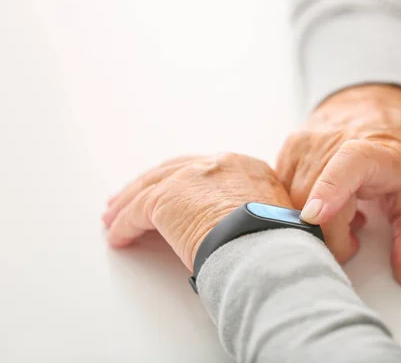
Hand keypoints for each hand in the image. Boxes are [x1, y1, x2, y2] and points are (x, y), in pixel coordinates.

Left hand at [102, 154, 292, 270]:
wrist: (265, 248)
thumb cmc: (274, 244)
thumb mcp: (269, 218)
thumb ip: (251, 212)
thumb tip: (242, 230)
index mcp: (246, 168)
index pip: (204, 170)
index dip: (181, 180)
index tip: (170, 189)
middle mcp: (218, 164)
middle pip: (171, 170)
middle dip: (148, 185)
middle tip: (130, 198)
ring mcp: (191, 176)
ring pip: (149, 186)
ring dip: (128, 204)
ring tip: (113, 218)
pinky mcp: (167, 198)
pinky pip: (138, 212)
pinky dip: (124, 225)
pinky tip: (118, 237)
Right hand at [276, 85, 400, 285]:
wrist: (379, 112)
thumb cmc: (399, 154)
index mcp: (374, 153)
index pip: (347, 167)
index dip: (329, 192)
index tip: (316, 216)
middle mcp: (333, 142)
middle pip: (311, 200)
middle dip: (328, 235)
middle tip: (352, 238)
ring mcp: (306, 144)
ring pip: (290, 200)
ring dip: (312, 223)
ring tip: (342, 216)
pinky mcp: (288, 149)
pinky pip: (281, 192)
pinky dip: (298, 209)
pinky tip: (322, 204)